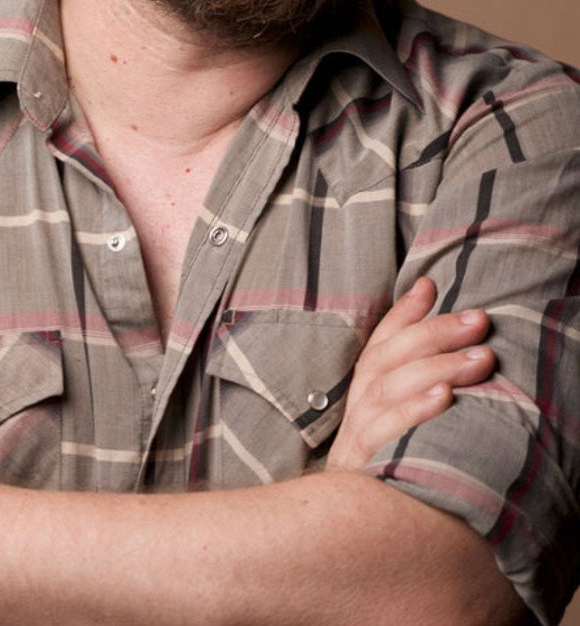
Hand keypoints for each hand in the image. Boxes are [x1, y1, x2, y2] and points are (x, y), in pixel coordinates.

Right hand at [327, 277, 494, 470]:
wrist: (344, 538)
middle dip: (434, 335)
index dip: (404, 314)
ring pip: (390, 390)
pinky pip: (388, 435)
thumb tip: (427, 301)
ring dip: (436, 368)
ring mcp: (358, 440)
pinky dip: (414, 412)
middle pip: (388, 360)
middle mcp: (357, 410)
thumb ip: (408, 365)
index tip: (432, 286)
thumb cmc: (383, 468)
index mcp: (364, 394)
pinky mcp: (364, 469)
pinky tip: (444, 399)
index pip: (381, 343)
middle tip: (479, 322)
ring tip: (479, 359)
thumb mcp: (393, 416)